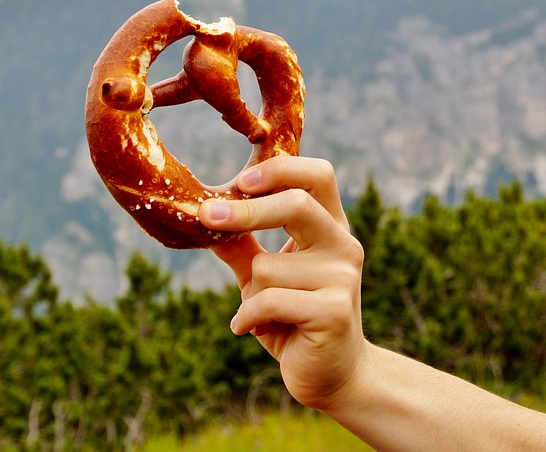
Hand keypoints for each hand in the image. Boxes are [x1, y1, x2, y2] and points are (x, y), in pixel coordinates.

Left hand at [200, 155, 369, 410]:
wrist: (331, 375)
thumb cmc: (293, 317)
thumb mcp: (263, 276)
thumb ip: (241, 244)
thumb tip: (202, 213)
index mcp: (331, 226)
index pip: (317, 175)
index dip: (280, 169)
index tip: (240, 181)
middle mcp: (343, 245)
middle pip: (296, 203)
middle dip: (245, 212)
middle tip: (207, 215)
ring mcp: (343, 278)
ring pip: (267, 265)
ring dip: (250, 292)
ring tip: (260, 314)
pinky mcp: (334, 312)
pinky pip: (268, 302)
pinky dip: (247, 318)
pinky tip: (249, 329)